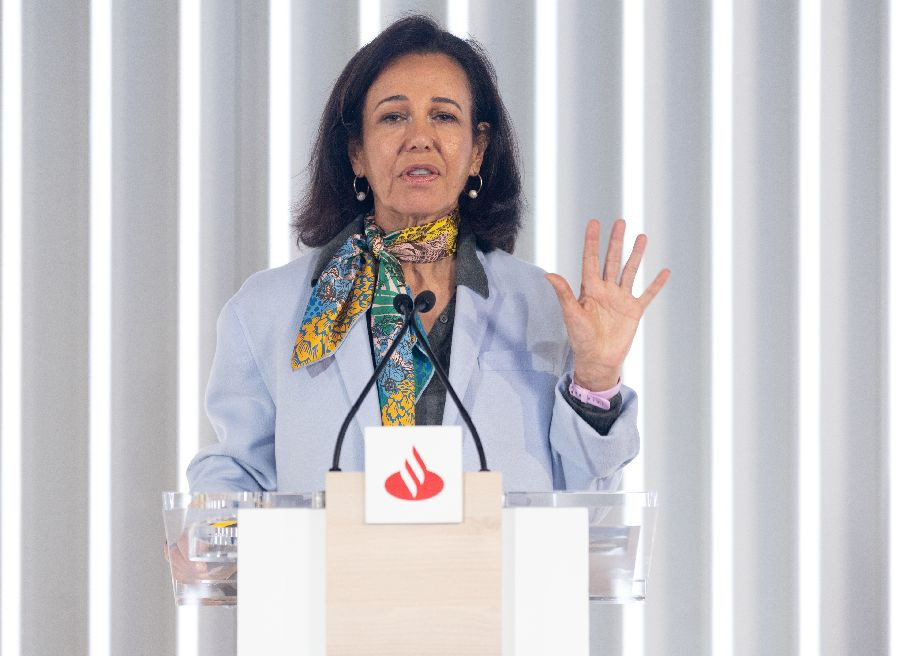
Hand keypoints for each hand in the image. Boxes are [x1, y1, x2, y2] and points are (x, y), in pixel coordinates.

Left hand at [546, 219, 668, 390]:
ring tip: (642, 237)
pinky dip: (656, 284)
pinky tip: (664, 271)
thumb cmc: (581, 339)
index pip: (591, 259)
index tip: (594, 223)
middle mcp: (606, 290)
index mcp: (590, 289)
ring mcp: (621, 299)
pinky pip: (648, 294)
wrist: (598, 360)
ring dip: (636, 255)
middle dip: (616, 241)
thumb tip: (549, 274)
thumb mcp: (571, 314)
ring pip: (630, 271)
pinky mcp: (634, 311)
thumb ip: (564, 293)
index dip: (592, 241)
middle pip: (612, 260)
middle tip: (620, 222)